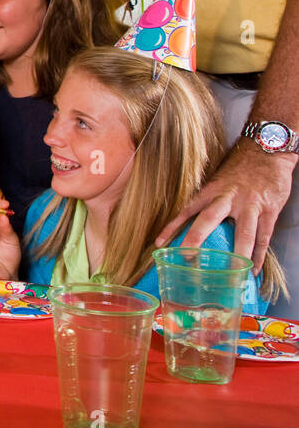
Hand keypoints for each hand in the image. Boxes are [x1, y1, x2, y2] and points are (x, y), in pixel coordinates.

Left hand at [155, 142, 296, 273]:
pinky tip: (253, 270)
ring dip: (237, 257)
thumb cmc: (239, 167)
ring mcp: (249, 206)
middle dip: (196, 239)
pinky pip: (263, 237)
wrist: (267, 151)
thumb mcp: (218, 179)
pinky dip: (259, 256)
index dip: (172, 227)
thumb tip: (191, 219)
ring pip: (243, 235)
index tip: (159, 244)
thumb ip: (207, 198)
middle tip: (187, 258)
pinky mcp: (269, 211)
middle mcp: (227, 198)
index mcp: (211, 191)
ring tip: (230, 277)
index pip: (186, 210)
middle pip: (208, 220)